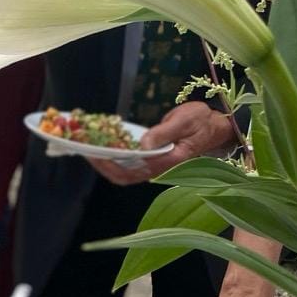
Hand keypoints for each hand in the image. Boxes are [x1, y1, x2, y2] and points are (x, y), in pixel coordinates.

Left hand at [93, 102, 237, 186]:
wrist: (214, 125)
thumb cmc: (202, 122)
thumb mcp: (186, 121)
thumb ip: (165, 132)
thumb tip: (143, 143)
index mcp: (164, 164)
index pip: (131, 172)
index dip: (109, 166)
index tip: (94, 154)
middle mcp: (155, 168)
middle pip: (121, 174)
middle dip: (100, 163)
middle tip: (81, 148)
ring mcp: (151, 164)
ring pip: (121, 168)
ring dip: (103, 158)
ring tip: (85, 143)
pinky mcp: (149, 156)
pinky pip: (127, 158)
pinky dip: (113, 150)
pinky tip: (101, 139)